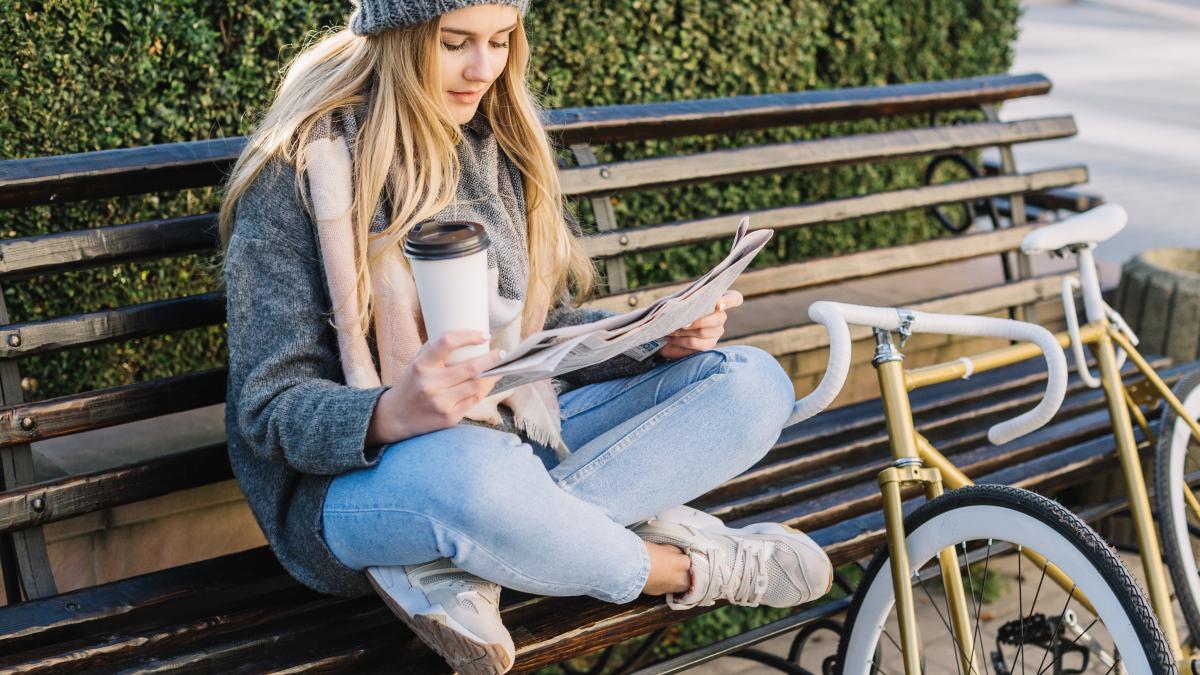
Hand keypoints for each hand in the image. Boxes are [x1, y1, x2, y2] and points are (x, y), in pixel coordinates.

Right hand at [372, 330, 504, 442]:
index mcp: (421, 365)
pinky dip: (483, 391)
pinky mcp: (449, 418)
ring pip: (476, 386)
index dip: (468, 336)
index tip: (484, 335)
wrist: (396, 416)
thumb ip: (437, 351)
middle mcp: (430, 384)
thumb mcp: (417, 363)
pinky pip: (474, 401)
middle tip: (501, 353)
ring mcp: (440, 403)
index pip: (446, 342)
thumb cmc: (412, 384)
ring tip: (496, 369)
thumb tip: (468, 336)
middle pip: (470, 368)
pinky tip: (486, 384)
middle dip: (491, 359)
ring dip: (490, 376)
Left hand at [659, 290, 742, 359]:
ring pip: (705, 332)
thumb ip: (686, 303)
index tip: (718, 304)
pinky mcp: (708, 345)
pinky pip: (698, 346)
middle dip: (697, 321)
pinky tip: (671, 339)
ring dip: (685, 332)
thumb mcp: (678, 302)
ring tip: (671, 330)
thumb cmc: (673, 310)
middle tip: (681, 323)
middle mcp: (720, 316)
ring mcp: (716, 332)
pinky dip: (682, 342)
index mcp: (717, 300)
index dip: (729, 301)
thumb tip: (690, 317)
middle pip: (719, 318)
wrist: (664, 327)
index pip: (734, 298)